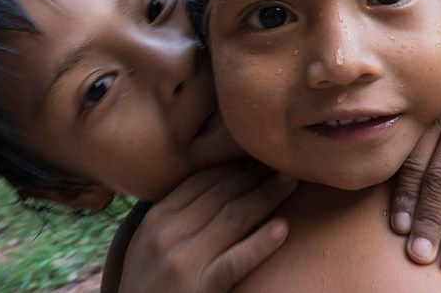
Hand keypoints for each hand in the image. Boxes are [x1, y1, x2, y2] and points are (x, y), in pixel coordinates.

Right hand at [112, 163, 297, 292]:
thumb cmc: (149, 285)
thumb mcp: (149, 244)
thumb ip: (176, 216)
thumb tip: (219, 184)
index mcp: (157, 218)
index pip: (203, 181)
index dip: (235, 167)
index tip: (260, 160)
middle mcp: (168, 234)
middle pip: (223, 194)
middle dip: (256, 176)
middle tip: (283, 165)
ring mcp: (184, 260)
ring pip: (234, 218)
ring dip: (267, 197)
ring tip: (291, 183)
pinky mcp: (201, 288)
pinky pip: (236, 261)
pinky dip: (260, 244)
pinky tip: (282, 229)